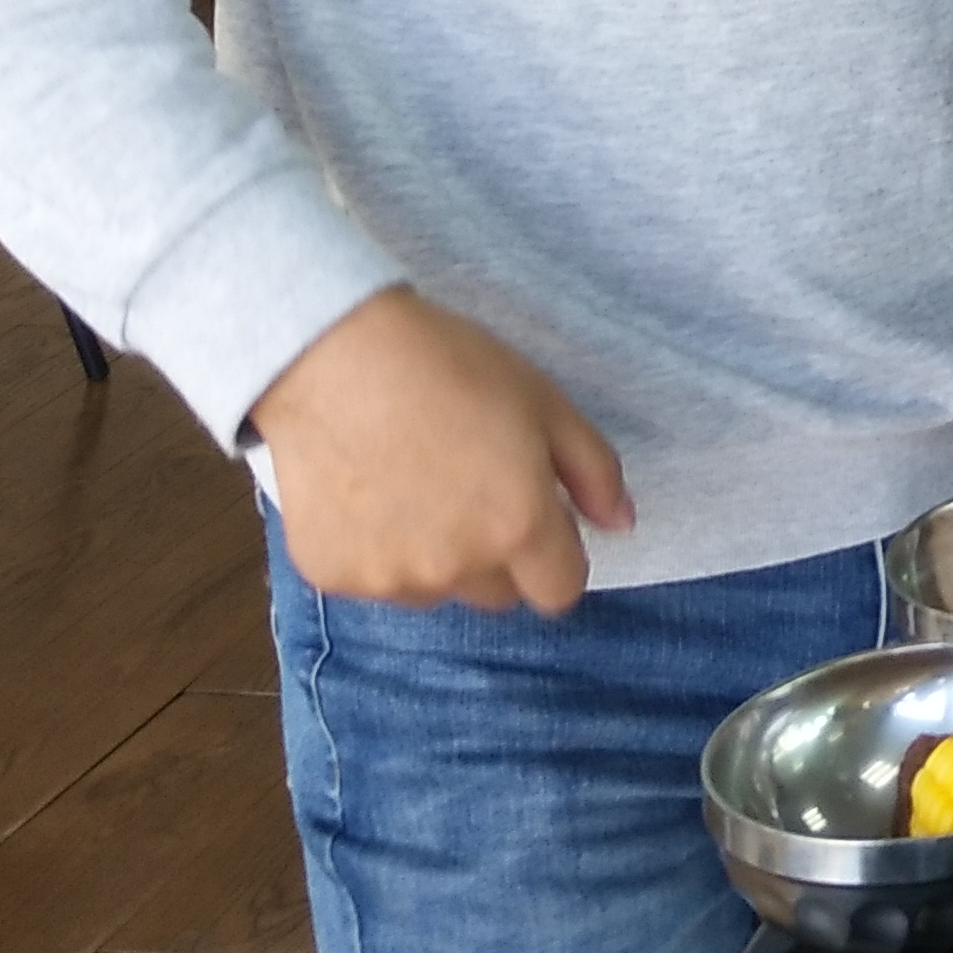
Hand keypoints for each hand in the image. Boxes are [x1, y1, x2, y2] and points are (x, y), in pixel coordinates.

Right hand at [249, 288, 629, 613]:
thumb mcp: (544, 401)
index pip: (559, 592)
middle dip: (498, 555)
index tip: (536, 515)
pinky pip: (374, 581)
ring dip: (436, 556)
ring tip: (413, 483)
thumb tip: (621, 522)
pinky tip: (366, 491)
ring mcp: (390, 579)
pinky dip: (377, 550)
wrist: (331, 357)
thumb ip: (594, 471)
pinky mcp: (333, 576)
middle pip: (498, 594)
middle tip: (471, 487)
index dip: (556, 555)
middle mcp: (456, 568)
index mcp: (518, 527)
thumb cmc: (447, 366)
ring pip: (435, 590)